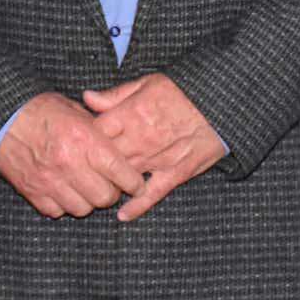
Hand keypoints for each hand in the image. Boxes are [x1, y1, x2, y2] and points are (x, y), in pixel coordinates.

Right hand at [0, 92, 143, 218]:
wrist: (2, 117)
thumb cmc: (41, 110)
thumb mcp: (75, 110)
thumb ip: (99, 130)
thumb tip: (121, 145)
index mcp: (83, 139)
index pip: (120, 172)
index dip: (133, 182)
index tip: (135, 183)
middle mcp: (68, 162)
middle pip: (104, 197)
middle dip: (111, 193)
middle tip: (109, 185)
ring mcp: (49, 180)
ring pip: (82, 209)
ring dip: (87, 201)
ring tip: (85, 188)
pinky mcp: (32, 191)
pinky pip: (57, 212)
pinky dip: (63, 205)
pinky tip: (63, 190)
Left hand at [81, 74, 226, 221]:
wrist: (221, 104)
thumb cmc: (182, 90)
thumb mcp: (146, 83)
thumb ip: (115, 94)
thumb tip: (86, 98)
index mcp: (130, 114)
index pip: (95, 132)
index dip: (83, 138)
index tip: (78, 141)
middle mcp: (140, 139)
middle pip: (105, 158)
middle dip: (92, 164)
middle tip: (83, 169)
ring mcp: (157, 158)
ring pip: (124, 177)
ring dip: (110, 184)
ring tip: (98, 189)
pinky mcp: (175, 173)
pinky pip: (152, 194)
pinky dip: (137, 206)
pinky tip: (122, 215)